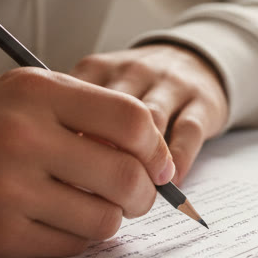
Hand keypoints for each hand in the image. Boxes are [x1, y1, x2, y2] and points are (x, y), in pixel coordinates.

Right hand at [0, 68, 175, 257]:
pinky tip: (63, 221)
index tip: (158, 163)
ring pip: (104, 218)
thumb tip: (151, 149)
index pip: (131, 121)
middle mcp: (23, 137)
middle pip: (125, 175)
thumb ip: (84, 109)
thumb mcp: (21, 93)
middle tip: (138, 195)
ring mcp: (9, 189)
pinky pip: (70, 244)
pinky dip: (78, 237)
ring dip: (112, 219)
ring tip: (96, 207)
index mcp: (35, 93)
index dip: (155, 148)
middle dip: (144, 192)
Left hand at [71, 43, 228, 182]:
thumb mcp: (98, 93)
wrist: (191, 61)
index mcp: (98, 71)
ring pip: (153, 122)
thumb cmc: (132, 90)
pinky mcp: (202, 101)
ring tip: (135, 196)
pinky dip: (178, 161)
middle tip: (98, 196)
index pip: (75, 106)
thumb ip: (74, 123)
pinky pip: (188, 132)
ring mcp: (170, 84)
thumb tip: (55, 173)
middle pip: (114, 115)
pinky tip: (169, 183)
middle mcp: (133, 72)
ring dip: (143, 163)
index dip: (69, 146)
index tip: (66, 178)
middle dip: (106, 160)